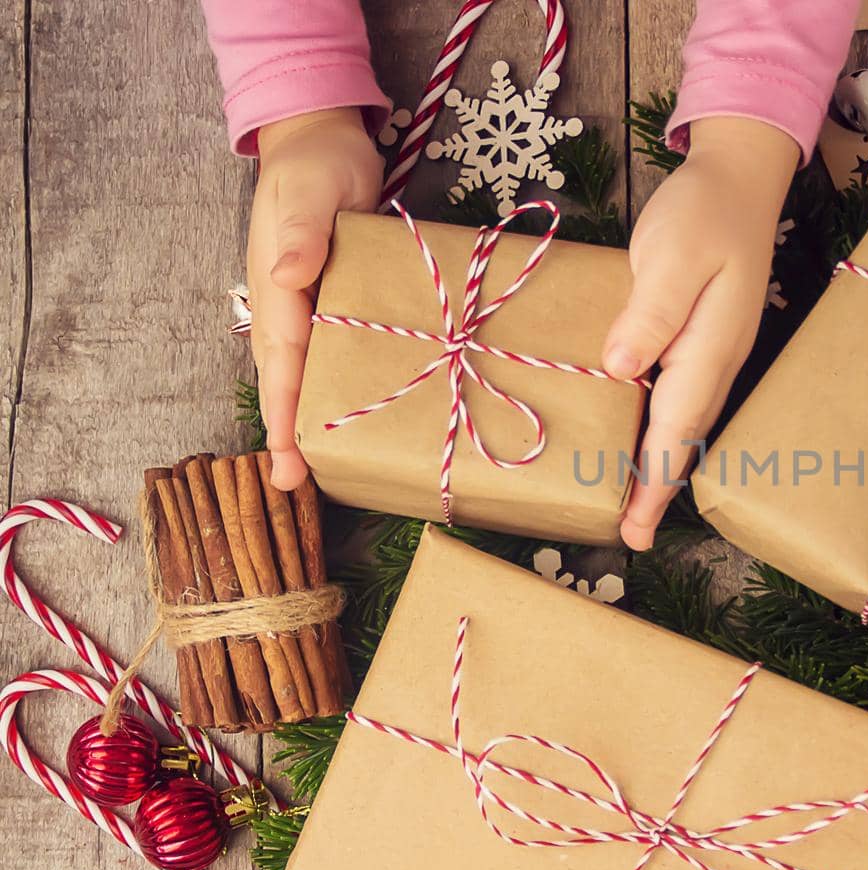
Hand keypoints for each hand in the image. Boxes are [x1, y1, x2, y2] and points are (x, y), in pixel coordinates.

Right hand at [247, 107, 382, 489]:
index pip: (284, 359)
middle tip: (292, 484)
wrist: (322, 141)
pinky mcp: (325, 301)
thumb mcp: (311, 190)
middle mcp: (284, 304)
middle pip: (283, 378)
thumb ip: (301, 232)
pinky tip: (342, 415)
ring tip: (310, 470)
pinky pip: (322, 354)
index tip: (288, 453)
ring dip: (303, 419)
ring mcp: (302, 305)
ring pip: (299, 372)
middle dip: (287, 432)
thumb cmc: (318, 164)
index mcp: (278, 286)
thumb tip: (286, 276)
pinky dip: (326, 389)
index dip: (287, 409)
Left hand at [604, 117, 796, 549]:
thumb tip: (623, 368)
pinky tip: (637, 437)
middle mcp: (715, 360)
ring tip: (630, 504)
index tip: (636, 527)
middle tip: (630, 536)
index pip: (677, 429)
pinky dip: (659, 429)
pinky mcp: (699, 339)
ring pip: (683, 422)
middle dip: (657, 489)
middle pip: (684, 438)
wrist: (739, 180)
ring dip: (658, 464)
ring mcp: (711, 352)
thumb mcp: (673, 253)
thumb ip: (651, 312)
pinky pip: (678, 398)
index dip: (654, 481)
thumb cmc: (704, 212)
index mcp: (708, 348)